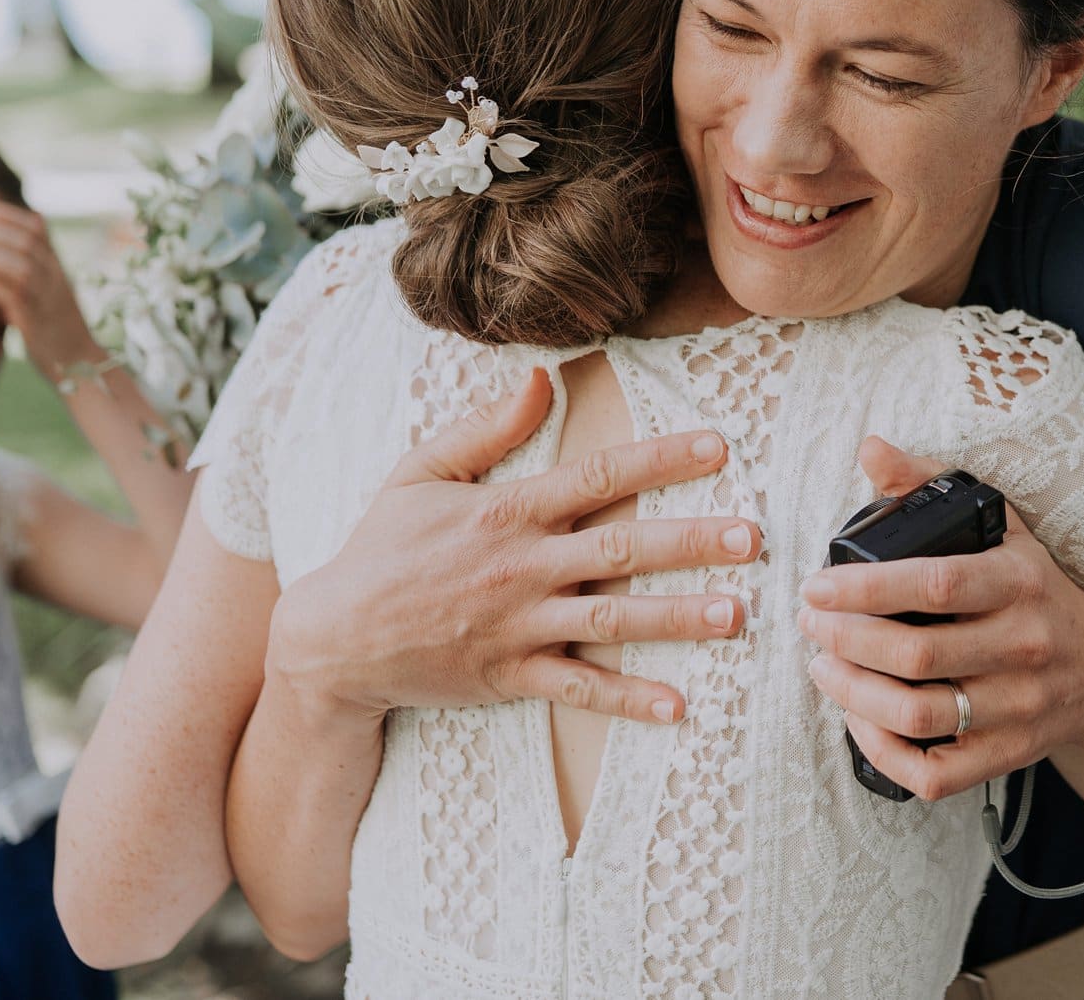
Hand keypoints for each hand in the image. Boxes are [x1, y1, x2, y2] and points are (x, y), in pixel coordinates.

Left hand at [0, 200, 95, 374]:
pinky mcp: (38, 322)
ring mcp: (49, 299)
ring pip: (21, 266)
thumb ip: (24, 267)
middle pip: (26, 242)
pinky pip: (16, 297)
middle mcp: (56, 277)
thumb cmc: (52, 324)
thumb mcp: (45, 289)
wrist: (78, 360)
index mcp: (57, 265)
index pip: (37, 228)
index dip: (6, 215)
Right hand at [267, 369, 763, 725]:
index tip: (720, 446)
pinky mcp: (510, 677)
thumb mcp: (420, 473)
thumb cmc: (381, 548)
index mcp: (508, 511)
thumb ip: (486, 428)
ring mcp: (519, 626)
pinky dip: (627, 698)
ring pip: (611, 618)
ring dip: (677, 618)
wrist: (330, 639)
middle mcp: (522, 566)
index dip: (662, 458)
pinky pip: (578, 688)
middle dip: (691, 542)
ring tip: (736, 615)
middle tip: (752, 537)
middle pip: (621, 547)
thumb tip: (543, 378)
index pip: (599, 476)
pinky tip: (678, 706)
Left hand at [797, 435, 1083, 801]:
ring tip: (824, 668)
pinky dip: (884, 752)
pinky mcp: (1010, 754)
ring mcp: (1019, 706)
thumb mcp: (1002, 529)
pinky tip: (860, 720)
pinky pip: (935, 772)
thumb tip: (870, 448)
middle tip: (811, 624)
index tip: (817, 585)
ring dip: (853, 694)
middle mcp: (1023, 644)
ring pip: (920, 715)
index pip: (935, 583)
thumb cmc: (1038, 591)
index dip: (866, 588)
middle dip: (845, 640)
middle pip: (917, 655)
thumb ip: (930, 486)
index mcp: (1019, 581)